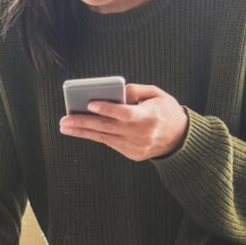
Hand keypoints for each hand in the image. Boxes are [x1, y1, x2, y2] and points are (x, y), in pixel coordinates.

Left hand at [58, 83, 187, 160]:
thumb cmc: (166, 111)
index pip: (125, 113)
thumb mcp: (157, 94)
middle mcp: (142, 134)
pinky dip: (96, 136)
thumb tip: (116, 92)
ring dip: (83, 132)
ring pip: (104, 138)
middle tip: (65, 119)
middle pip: (108, 127)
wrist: (180, 138)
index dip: (107, 109)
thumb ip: (136, 90)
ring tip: (66, 126)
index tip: (90, 103)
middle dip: (84, 123)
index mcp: (150, 117)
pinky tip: (81, 130)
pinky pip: (110, 143)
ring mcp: (136, 146)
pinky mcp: (132, 154)